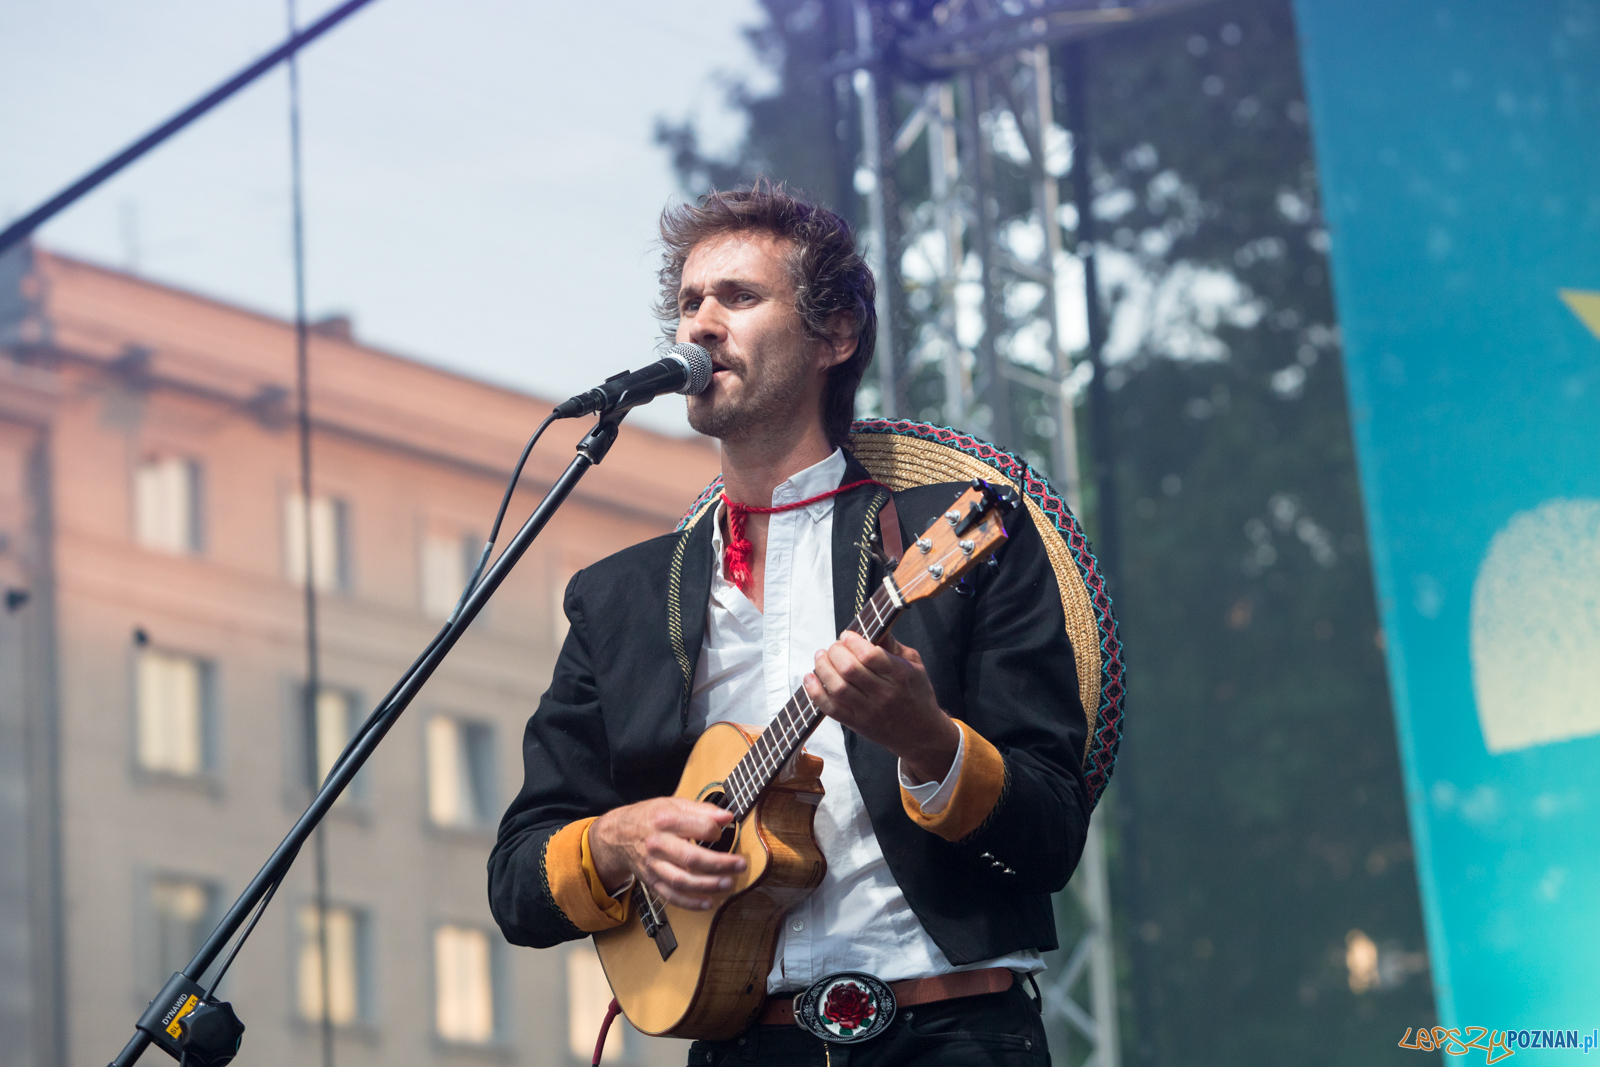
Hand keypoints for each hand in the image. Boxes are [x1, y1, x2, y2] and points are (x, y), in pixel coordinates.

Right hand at [588, 798, 746, 910]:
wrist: (617, 835)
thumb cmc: (650, 817)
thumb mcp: (673, 804)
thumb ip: (702, 810)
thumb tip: (728, 817)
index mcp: (665, 820)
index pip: (697, 827)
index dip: (716, 831)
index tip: (724, 831)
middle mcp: (658, 844)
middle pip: (691, 858)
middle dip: (720, 864)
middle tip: (740, 865)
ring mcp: (654, 866)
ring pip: (682, 881)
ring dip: (708, 885)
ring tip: (728, 883)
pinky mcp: (652, 881)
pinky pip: (671, 897)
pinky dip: (690, 903)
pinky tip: (708, 902)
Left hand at [804, 631, 960, 784]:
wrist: (921, 733)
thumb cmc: (917, 694)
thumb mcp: (914, 664)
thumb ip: (892, 645)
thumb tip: (873, 626)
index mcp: (901, 675)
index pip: (870, 655)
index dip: (852, 641)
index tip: (846, 635)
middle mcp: (885, 694)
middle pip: (849, 669)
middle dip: (835, 652)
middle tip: (834, 647)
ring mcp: (869, 711)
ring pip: (837, 687)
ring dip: (823, 668)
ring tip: (821, 657)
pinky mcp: (857, 724)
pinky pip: (831, 709)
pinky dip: (815, 692)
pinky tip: (810, 678)